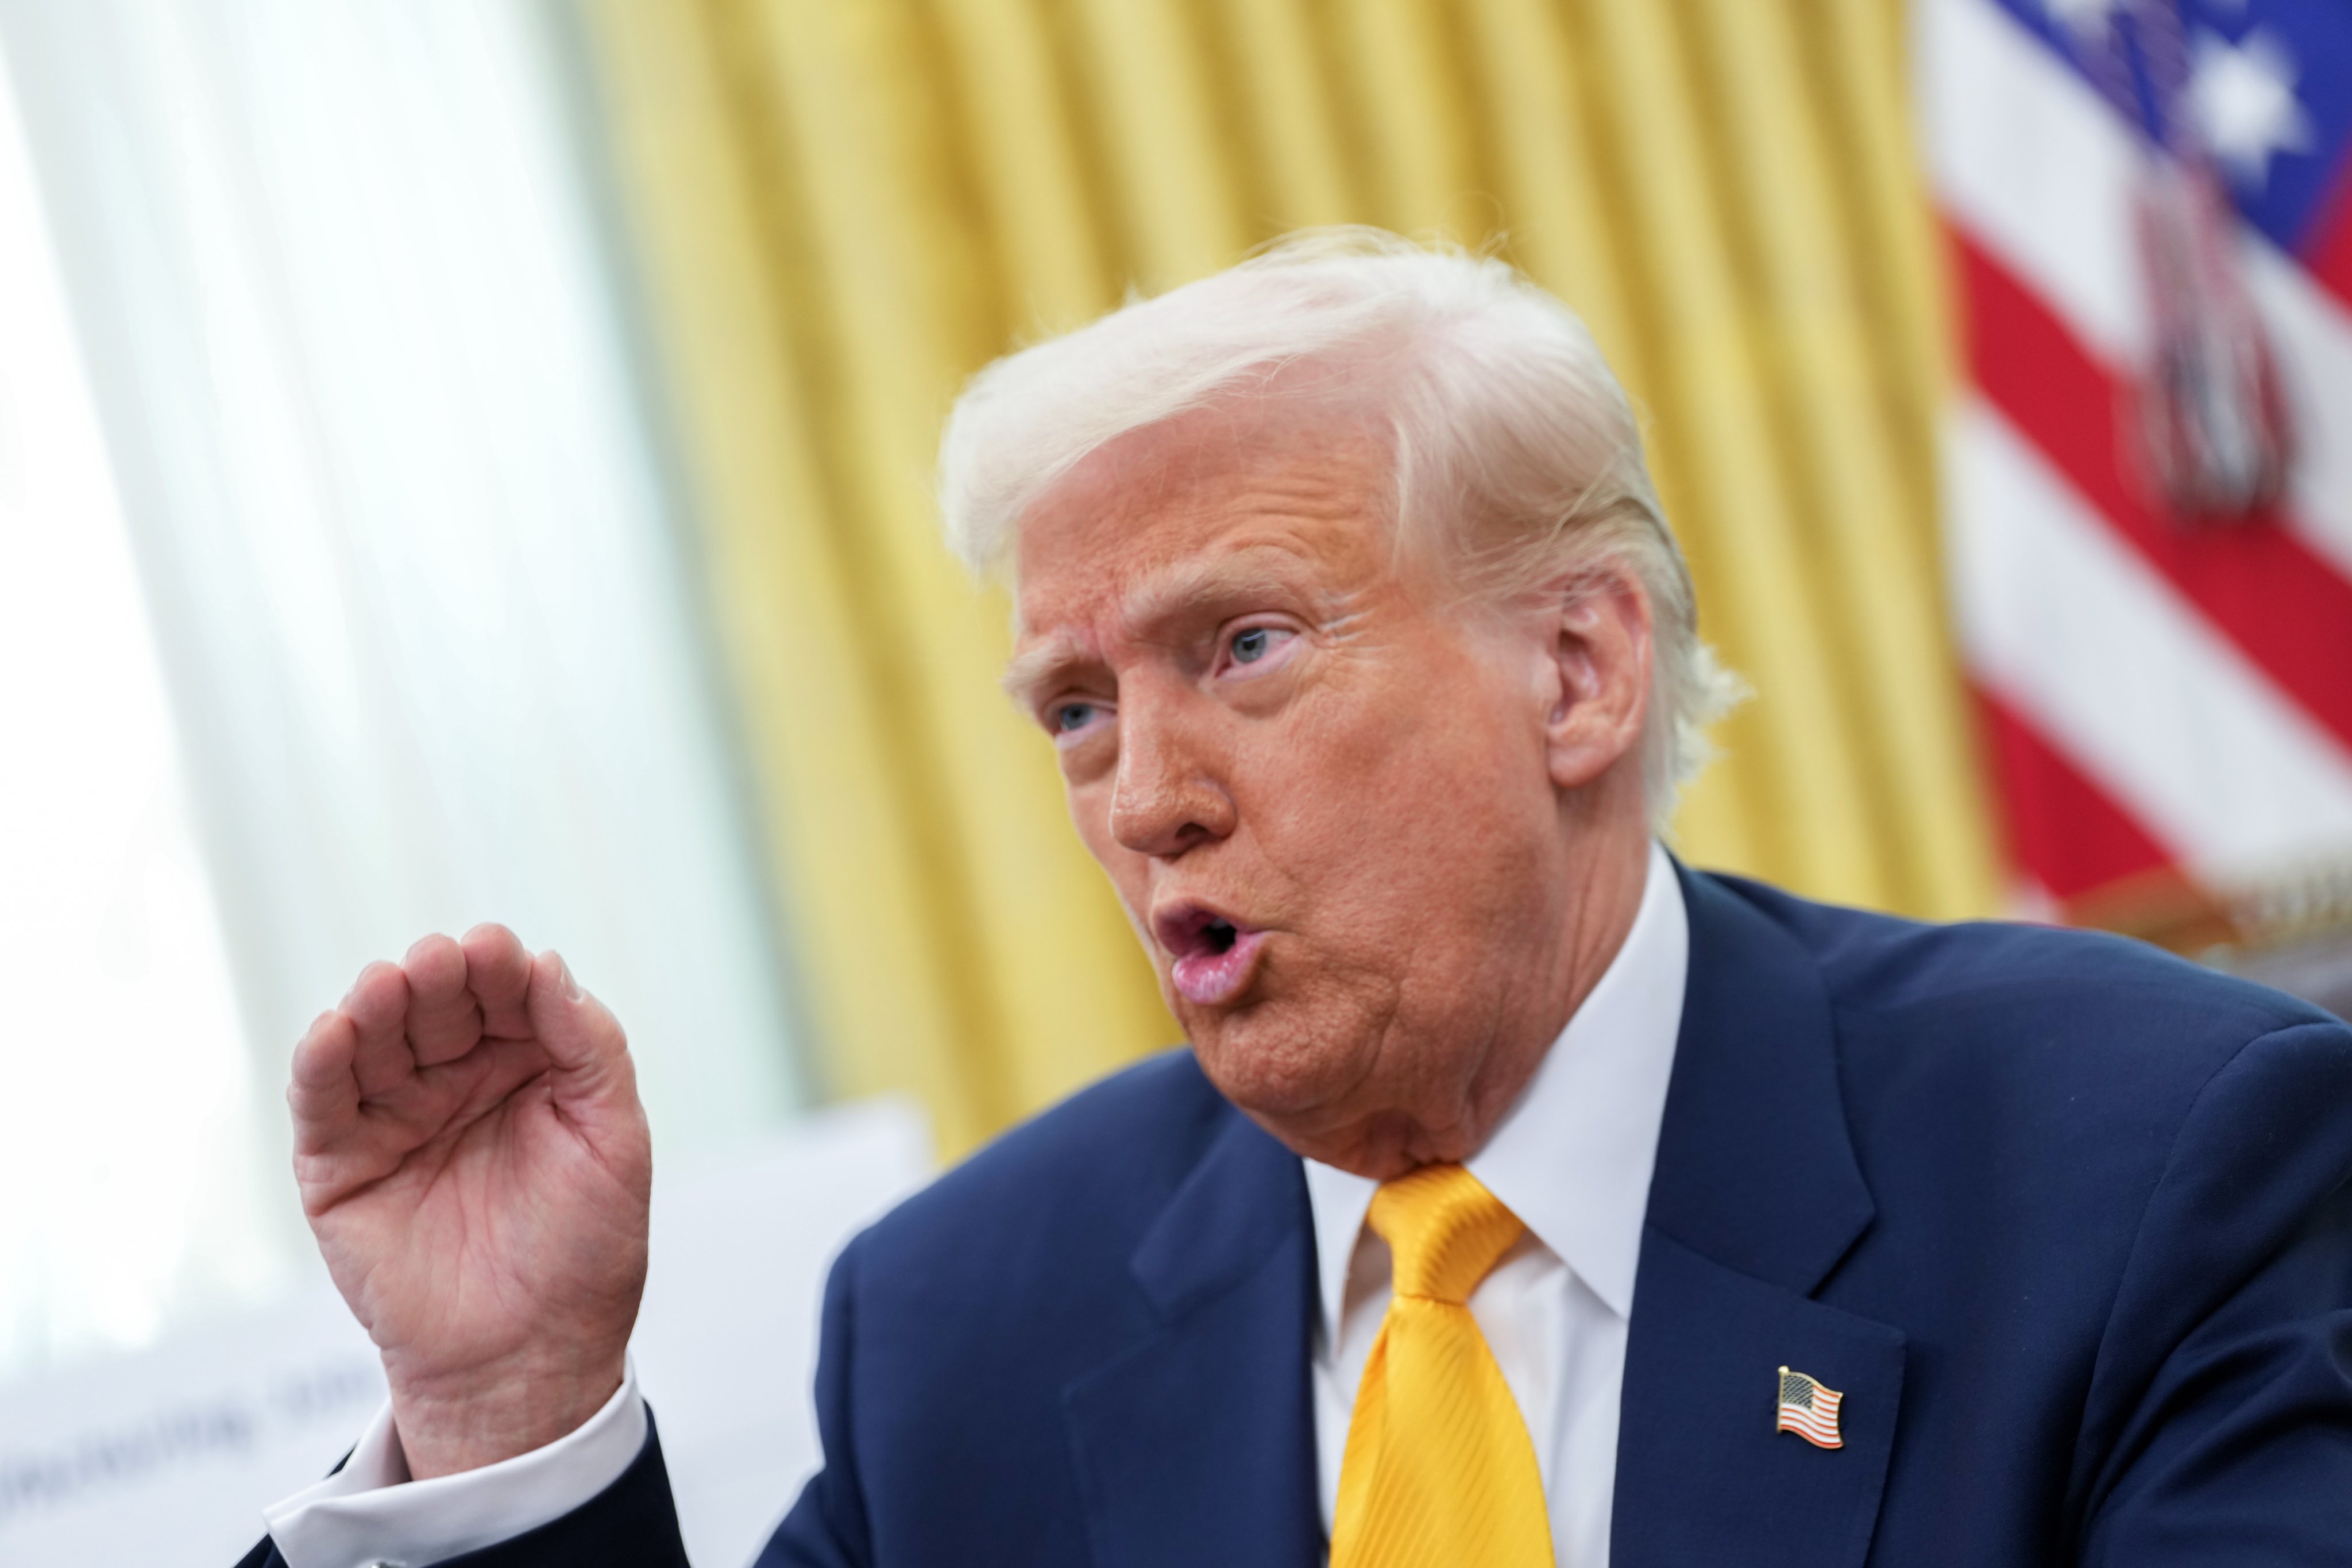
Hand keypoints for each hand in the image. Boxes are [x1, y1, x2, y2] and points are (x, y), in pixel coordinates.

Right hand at [289, 926, 649, 1477]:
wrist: (531, 1356)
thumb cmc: (584, 1249)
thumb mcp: (613, 1137)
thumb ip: (589, 1048)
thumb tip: (551, 965)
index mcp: (528, 1063)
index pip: (508, 995)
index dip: (501, 969)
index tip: (495, 950)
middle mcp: (457, 1077)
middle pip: (439, 1006)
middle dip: (436, 978)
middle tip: (437, 962)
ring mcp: (396, 1115)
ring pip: (375, 1040)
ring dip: (375, 1006)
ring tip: (387, 986)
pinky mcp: (340, 1163)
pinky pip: (322, 1101)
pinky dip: (321, 1063)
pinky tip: (333, 1032)